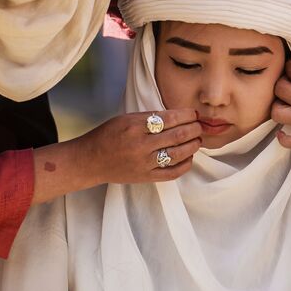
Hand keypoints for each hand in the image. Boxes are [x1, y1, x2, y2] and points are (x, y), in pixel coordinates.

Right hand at [84, 110, 201, 183]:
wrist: (90, 161)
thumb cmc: (108, 136)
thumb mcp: (126, 119)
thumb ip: (150, 118)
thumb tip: (178, 116)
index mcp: (135, 126)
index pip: (169, 118)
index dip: (186, 115)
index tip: (193, 113)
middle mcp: (141, 145)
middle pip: (178, 135)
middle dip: (194, 128)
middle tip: (200, 125)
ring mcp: (144, 163)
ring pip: (178, 153)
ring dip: (193, 145)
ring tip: (198, 139)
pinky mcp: (146, 177)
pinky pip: (173, 172)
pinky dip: (185, 164)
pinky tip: (189, 156)